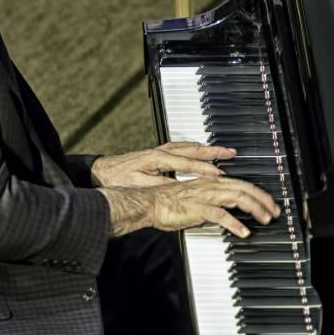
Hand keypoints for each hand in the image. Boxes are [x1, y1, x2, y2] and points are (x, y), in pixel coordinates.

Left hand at [91, 141, 233, 187]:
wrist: (103, 170)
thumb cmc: (118, 179)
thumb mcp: (140, 185)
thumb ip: (161, 186)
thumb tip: (180, 188)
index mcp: (158, 158)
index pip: (187, 163)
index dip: (204, 168)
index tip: (219, 173)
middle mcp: (162, 151)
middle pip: (193, 149)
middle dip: (213, 151)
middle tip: (231, 152)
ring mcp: (161, 150)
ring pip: (189, 146)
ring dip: (207, 149)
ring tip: (222, 151)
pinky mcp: (158, 152)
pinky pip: (183, 147)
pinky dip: (195, 148)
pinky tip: (200, 150)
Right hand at [99, 176, 279, 238]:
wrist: (149, 203)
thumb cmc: (166, 203)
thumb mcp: (193, 202)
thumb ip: (208, 205)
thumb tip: (220, 214)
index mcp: (210, 182)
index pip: (240, 184)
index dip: (257, 192)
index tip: (268, 202)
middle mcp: (210, 186)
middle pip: (244, 188)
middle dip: (263, 199)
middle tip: (275, 211)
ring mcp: (205, 196)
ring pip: (237, 198)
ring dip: (255, 208)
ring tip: (266, 219)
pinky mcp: (198, 208)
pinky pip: (221, 215)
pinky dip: (235, 224)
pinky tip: (243, 232)